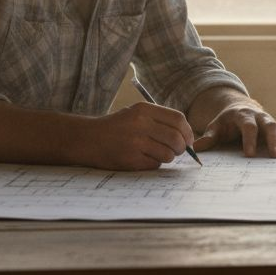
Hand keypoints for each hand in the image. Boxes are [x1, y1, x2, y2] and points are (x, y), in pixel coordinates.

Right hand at [80, 101, 195, 170]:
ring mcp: (135, 142)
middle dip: (182, 148)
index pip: (178, 119)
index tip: (188, 140)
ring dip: (168, 157)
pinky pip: (155, 164)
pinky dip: (154, 163)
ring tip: (157, 154)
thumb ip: (159, 121)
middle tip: (178, 151)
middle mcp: (140, 124)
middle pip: (176, 138)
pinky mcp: (130, 158)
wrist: (87, 139)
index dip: (188, 132)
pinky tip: (144, 159)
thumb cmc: (116, 128)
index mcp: (144, 110)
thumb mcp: (136, 114)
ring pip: (168, 154)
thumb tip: (187, 137)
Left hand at [193, 103, 275, 157]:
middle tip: (274, 156)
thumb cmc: (227, 122)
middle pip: (269, 126)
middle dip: (273, 140)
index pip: (248, 126)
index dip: (249, 139)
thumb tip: (195, 148)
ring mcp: (271, 121)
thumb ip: (209, 138)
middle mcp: (260, 117)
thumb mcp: (216, 127)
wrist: (240, 109)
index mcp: (243, 116)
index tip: (249, 154)